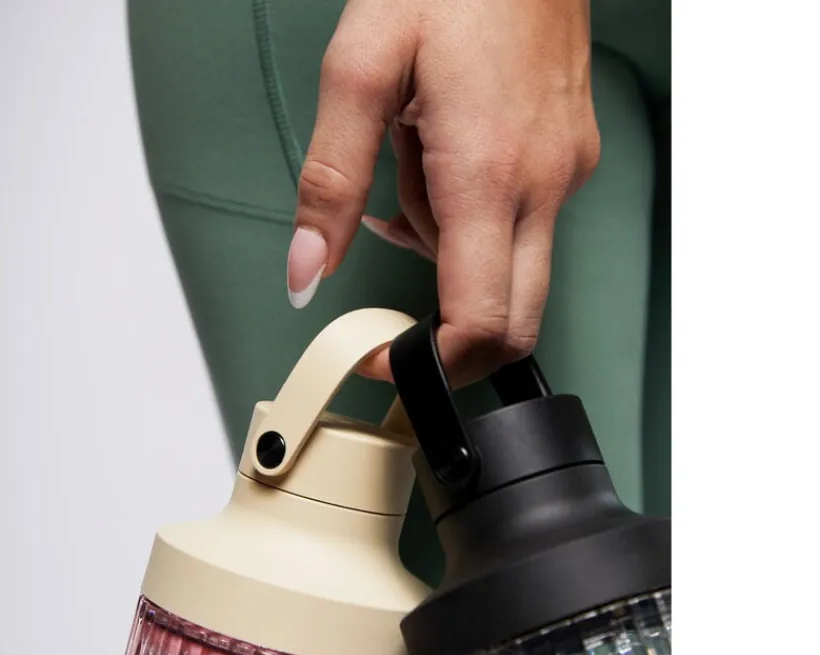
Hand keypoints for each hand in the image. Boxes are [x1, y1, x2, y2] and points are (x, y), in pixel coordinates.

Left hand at [286, 0, 600, 384]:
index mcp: (487, 175)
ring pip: (508, 272)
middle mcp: (541, 187)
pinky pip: (522, 228)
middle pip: (512, 323)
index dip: (432, 365)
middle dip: (449, 333)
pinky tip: (446, 158)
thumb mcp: (359, 67)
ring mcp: (565, 174)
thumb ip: (328, 181)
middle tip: (395, 300)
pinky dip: (473, 220)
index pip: (479, 323)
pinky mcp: (573, 159)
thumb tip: (304, 270)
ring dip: (451, 253)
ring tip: (416, 163)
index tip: (386, 360)